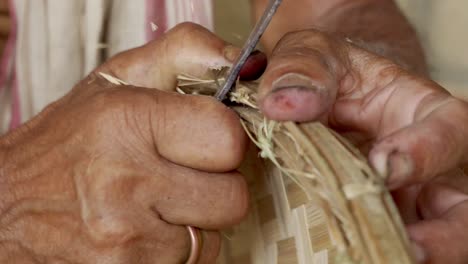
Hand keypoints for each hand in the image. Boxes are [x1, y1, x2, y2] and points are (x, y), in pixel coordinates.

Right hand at [0, 23, 265, 262]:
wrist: (4, 211)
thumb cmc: (65, 144)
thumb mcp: (114, 82)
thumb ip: (182, 55)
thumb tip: (243, 63)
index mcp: (125, 122)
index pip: (228, 138)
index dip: (223, 141)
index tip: (205, 142)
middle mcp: (124, 181)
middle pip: (233, 197)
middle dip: (216, 187)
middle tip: (181, 176)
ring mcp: (124, 237)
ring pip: (212, 237)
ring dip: (194, 222)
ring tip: (154, 205)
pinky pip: (189, 263)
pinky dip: (175, 251)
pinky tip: (144, 231)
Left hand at [256, 29, 467, 262]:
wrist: (320, 95)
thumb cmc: (327, 72)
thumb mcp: (314, 54)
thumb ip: (304, 69)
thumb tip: (283, 105)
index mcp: (421, 110)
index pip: (448, 128)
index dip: (425, 151)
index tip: (381, 166)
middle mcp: (427, 161)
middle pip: (462, 205)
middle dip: (446, 233)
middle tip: (408, 248)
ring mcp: (409, 196)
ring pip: (437, 237)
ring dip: (411, 254)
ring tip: (373, 260)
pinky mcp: (382, 217)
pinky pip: (387, 242)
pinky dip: (373, 252)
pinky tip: (349, 256)